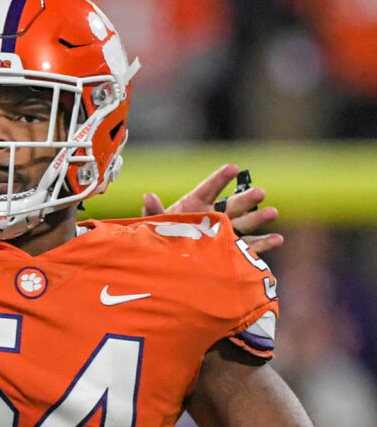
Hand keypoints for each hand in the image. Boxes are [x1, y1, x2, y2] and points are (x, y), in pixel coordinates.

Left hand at [142, 163, 282, 254]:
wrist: (166, 259)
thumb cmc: (161, 235)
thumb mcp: (155, 224)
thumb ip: (153, 211)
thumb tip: (148, 196)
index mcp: (195, 204)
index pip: (209, 189)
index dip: (220, 179)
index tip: (233, 168)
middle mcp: (214, 215)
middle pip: (232, 205)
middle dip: (245, 199)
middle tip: (259, 192)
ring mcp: (225, 231)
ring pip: (244, 223)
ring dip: (258, 219)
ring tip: (273, 213)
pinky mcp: (232, 249)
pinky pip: (249, 246)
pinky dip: (264, 244)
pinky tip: (278, 239)